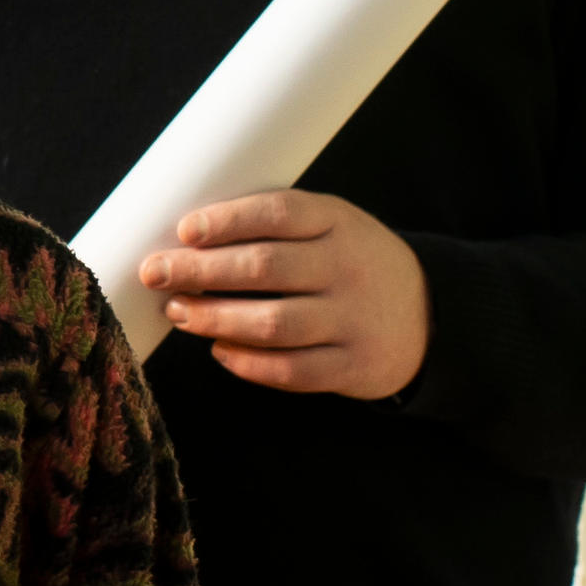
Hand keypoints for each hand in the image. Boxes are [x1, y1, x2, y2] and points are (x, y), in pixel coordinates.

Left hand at [141, 190, 428, 396]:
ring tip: (179, 311)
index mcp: (338, 222)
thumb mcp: (331, 227)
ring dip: (216, 318)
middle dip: (201, 271)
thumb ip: (274, 228)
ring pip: (274, 324)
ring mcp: (352, 321)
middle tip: (155, 272)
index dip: (228, 221)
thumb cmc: (352, 263)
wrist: (429, 315)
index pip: (278, 214)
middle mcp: (347, 269)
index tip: (184, 230)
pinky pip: (292, 371)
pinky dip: (250, 363)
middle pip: (266, 268)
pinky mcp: (352, 366)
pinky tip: (220, 350)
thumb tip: (188, 239)